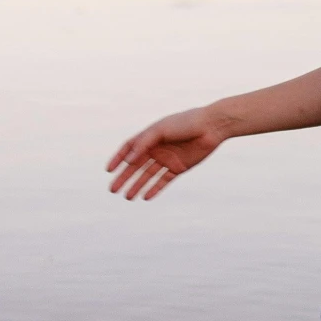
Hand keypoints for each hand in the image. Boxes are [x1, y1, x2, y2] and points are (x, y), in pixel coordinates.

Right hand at [106, 105, 231, 199]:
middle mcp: (157, 148)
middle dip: (124, 177)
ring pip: (148, 175)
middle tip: (113, 190)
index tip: (108, 170)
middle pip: (136, 165)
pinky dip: (155, 189)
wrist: (212, 126)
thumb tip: (128, 160)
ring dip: (137, 186)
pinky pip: (163, 180)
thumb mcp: (161, 130)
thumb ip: (143, 143)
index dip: (118, 158)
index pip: (129, 148)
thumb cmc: (186, 122)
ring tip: (127, 197)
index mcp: (151, 136)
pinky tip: (145, 197)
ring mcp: (168, 158)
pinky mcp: (179, 167)